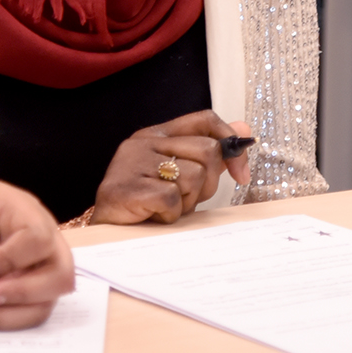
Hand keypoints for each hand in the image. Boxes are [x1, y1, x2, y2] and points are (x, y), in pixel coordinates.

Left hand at [0, 178, 74, 330]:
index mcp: (23, 211)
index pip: (38, 236)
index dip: (12, 258)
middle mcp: (40, 242)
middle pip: (60, 274)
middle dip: (22, 292)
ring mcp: (36, 271)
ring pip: (44, 303)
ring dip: (6, 313)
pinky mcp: (25, 296)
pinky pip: (26, 317)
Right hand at [91, 112, 251, 225]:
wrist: (106, 233)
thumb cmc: (147, 205)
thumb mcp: (181, 176)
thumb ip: (210, 154)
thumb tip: (245, 129)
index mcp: (157, 134)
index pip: (204, 119)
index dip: (230, 141)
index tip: (239, 173)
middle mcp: (144, 142)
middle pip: (207, 151)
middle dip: (208, 184)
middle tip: (186, 199)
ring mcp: (134, 162)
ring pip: (193, 176)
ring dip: (187, 202)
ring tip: (165, 208)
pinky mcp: (128, 187)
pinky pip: (172, 200)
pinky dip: (170, 216)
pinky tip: (154, 216)